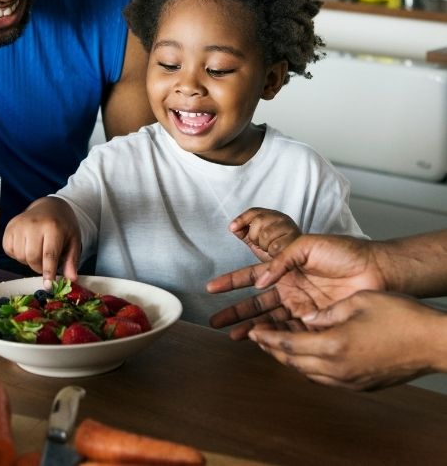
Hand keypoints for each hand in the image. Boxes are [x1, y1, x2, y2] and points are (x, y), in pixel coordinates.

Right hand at [2, 196, 81, 287]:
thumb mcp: (73, 240)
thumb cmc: (62, 225)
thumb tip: (71, 279)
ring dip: (28, 260)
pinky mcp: (9, 227)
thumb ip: (71, 260)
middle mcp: (34, 224)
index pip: (49, 254)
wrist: (49, 206)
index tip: (48, 285)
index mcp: (53, 227)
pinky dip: (17, 254)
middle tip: (45, 263)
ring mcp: (19, 225)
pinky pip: (9, 250)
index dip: (48, 272)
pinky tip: (26, 245)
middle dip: (39, 267)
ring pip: (20, 256)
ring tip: (37, 250)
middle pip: (32, 258)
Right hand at [207, 234, 385, 338]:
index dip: (231, 282)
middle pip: (256, 303)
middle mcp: (290, 288)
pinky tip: (261, 342)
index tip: (211, 288)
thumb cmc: (344, 251)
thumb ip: (281, 259)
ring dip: (250, 328)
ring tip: (231, 337)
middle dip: (235, 311)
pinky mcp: (315, 322)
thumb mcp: (306, 245)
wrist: (376, 269)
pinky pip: (291, 332)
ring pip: (269, 320)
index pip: (251, 276)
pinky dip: (275, 338)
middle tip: (215, 321)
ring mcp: (301, 307)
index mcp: (285, 268)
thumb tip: (260, 281)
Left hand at [229, 207, 300, 261]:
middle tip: (261, 245)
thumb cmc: (276, 252)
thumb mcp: (257, 241)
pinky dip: (272, 253)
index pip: (254, 212)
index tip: (232, 228)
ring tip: (270, 250)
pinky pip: (275, 247)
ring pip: (266, 234)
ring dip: (264, 246)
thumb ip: (244, 233)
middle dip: (254, 236)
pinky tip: (276, 255)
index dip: (241, 219)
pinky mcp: (296, 241)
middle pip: (258, 221)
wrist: (296, 266)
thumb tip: (233, 227)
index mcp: (272, 216)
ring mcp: (290, 228)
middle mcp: (282, 219)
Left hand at [248, 290, 446, 390]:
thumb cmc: (399, 315)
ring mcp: (350, 381)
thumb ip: (325, 312)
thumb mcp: (356, 302)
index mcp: (333, 345)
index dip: (266, 337)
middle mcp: (338, 369)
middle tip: (258, 338)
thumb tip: (305, 317)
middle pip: (294, 363)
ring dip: (290, 360)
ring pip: (308, 373)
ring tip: (278, 345)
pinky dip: (310, 366)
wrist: (433, 342)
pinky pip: (326, 378)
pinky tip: (308, 354)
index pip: (287, 345)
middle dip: (272, 350)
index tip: (251, 332)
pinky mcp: (361, 386)